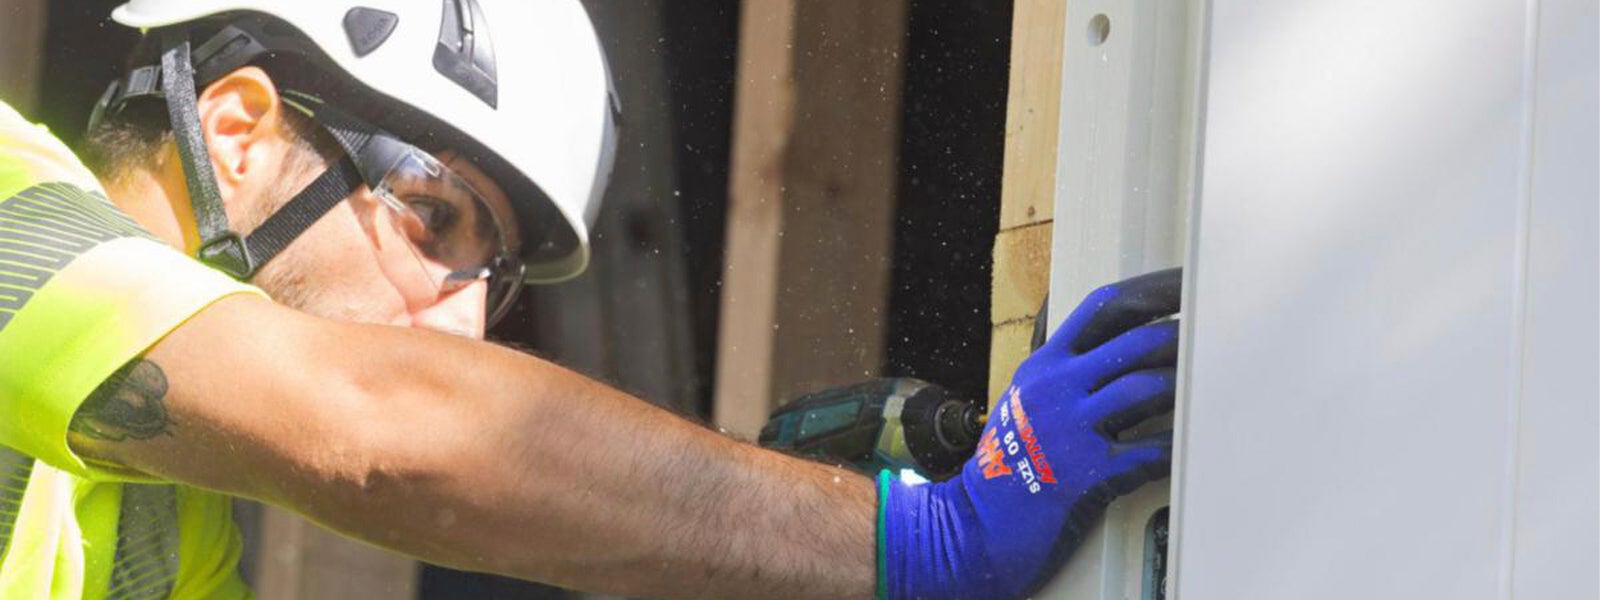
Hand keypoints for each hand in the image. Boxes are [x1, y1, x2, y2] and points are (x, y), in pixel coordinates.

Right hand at [878, 268, 1181, 599]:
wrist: (973, 523)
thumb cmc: (1004, 466)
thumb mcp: (1023, 402)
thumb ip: (1063, 374)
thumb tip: (1119, 354)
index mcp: (1044, 366)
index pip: (1104, 308)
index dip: (1154, 292)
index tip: (1186, 286)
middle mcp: (1056, 388)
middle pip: (1135, 342)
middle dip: (1181, 336)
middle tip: (1212, 335)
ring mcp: (1072, 428)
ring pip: (1145, 387)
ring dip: (1183, 384)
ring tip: (1206, 384)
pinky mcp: (1088, 472)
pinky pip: (1148, 450)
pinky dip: (1176, 442)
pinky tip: (1191, 439)